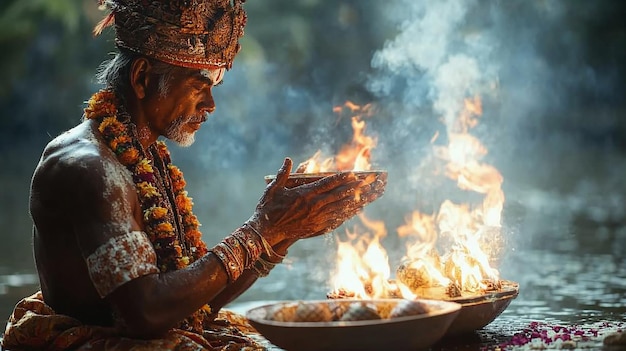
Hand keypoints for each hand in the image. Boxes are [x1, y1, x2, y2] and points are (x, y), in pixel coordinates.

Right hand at [246, 158, 386, 245]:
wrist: (266, 232)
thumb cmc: (268, 208)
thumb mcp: (273, 188)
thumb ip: (283, 174)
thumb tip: (289, 160)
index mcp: (304, 194)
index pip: (327, 183)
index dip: (341, 178)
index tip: (352, 173)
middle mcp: (313, 206)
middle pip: (337, 195)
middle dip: (352, 188)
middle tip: (364, 182)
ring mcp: (316, 218)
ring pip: (339, 208)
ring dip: (352, 201)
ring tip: (364, 196)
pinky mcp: (316, 228)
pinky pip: (335, 220)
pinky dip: (345, 215)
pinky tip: (352, 212)